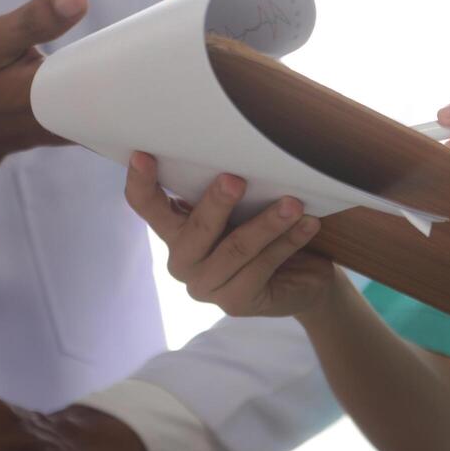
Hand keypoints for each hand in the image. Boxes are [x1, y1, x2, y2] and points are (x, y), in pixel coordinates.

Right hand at [123, 151, 335, 316]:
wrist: (303, 280)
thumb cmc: (266, 230)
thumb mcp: (242, 205)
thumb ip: (229, 188)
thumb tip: (238, 148)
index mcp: (174, 230)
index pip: (146, 206)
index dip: (141, 182)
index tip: (143, 155)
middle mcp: (182, 260)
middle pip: (195, 230)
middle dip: (217, 203)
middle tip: (237, 179)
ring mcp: (206, 286)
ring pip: (236, 249)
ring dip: (268, 223)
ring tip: (293, 204)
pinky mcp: (235, 302)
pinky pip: (263, 266)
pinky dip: (288, 242)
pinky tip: (308, 224)